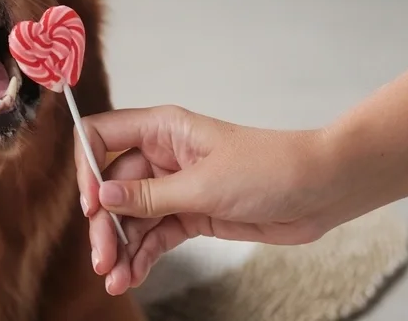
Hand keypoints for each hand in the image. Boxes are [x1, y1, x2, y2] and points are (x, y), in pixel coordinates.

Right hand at [77, 106, 339, 295]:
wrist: (319, 191)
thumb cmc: (270, 169)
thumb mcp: (204, 184)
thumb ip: (150, 195)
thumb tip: (102, 196)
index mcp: (162, 129)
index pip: (102, 136)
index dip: (88, 167)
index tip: (91, 205)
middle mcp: (162, 155)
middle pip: (112, 186)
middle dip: (105, 224)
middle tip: (102, 259)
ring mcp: (175, 186)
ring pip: (132, 217)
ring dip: (121, 247)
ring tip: (115, 278)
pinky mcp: (190, 213)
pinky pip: (154, 234)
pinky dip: (142, 256)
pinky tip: (132, 275)